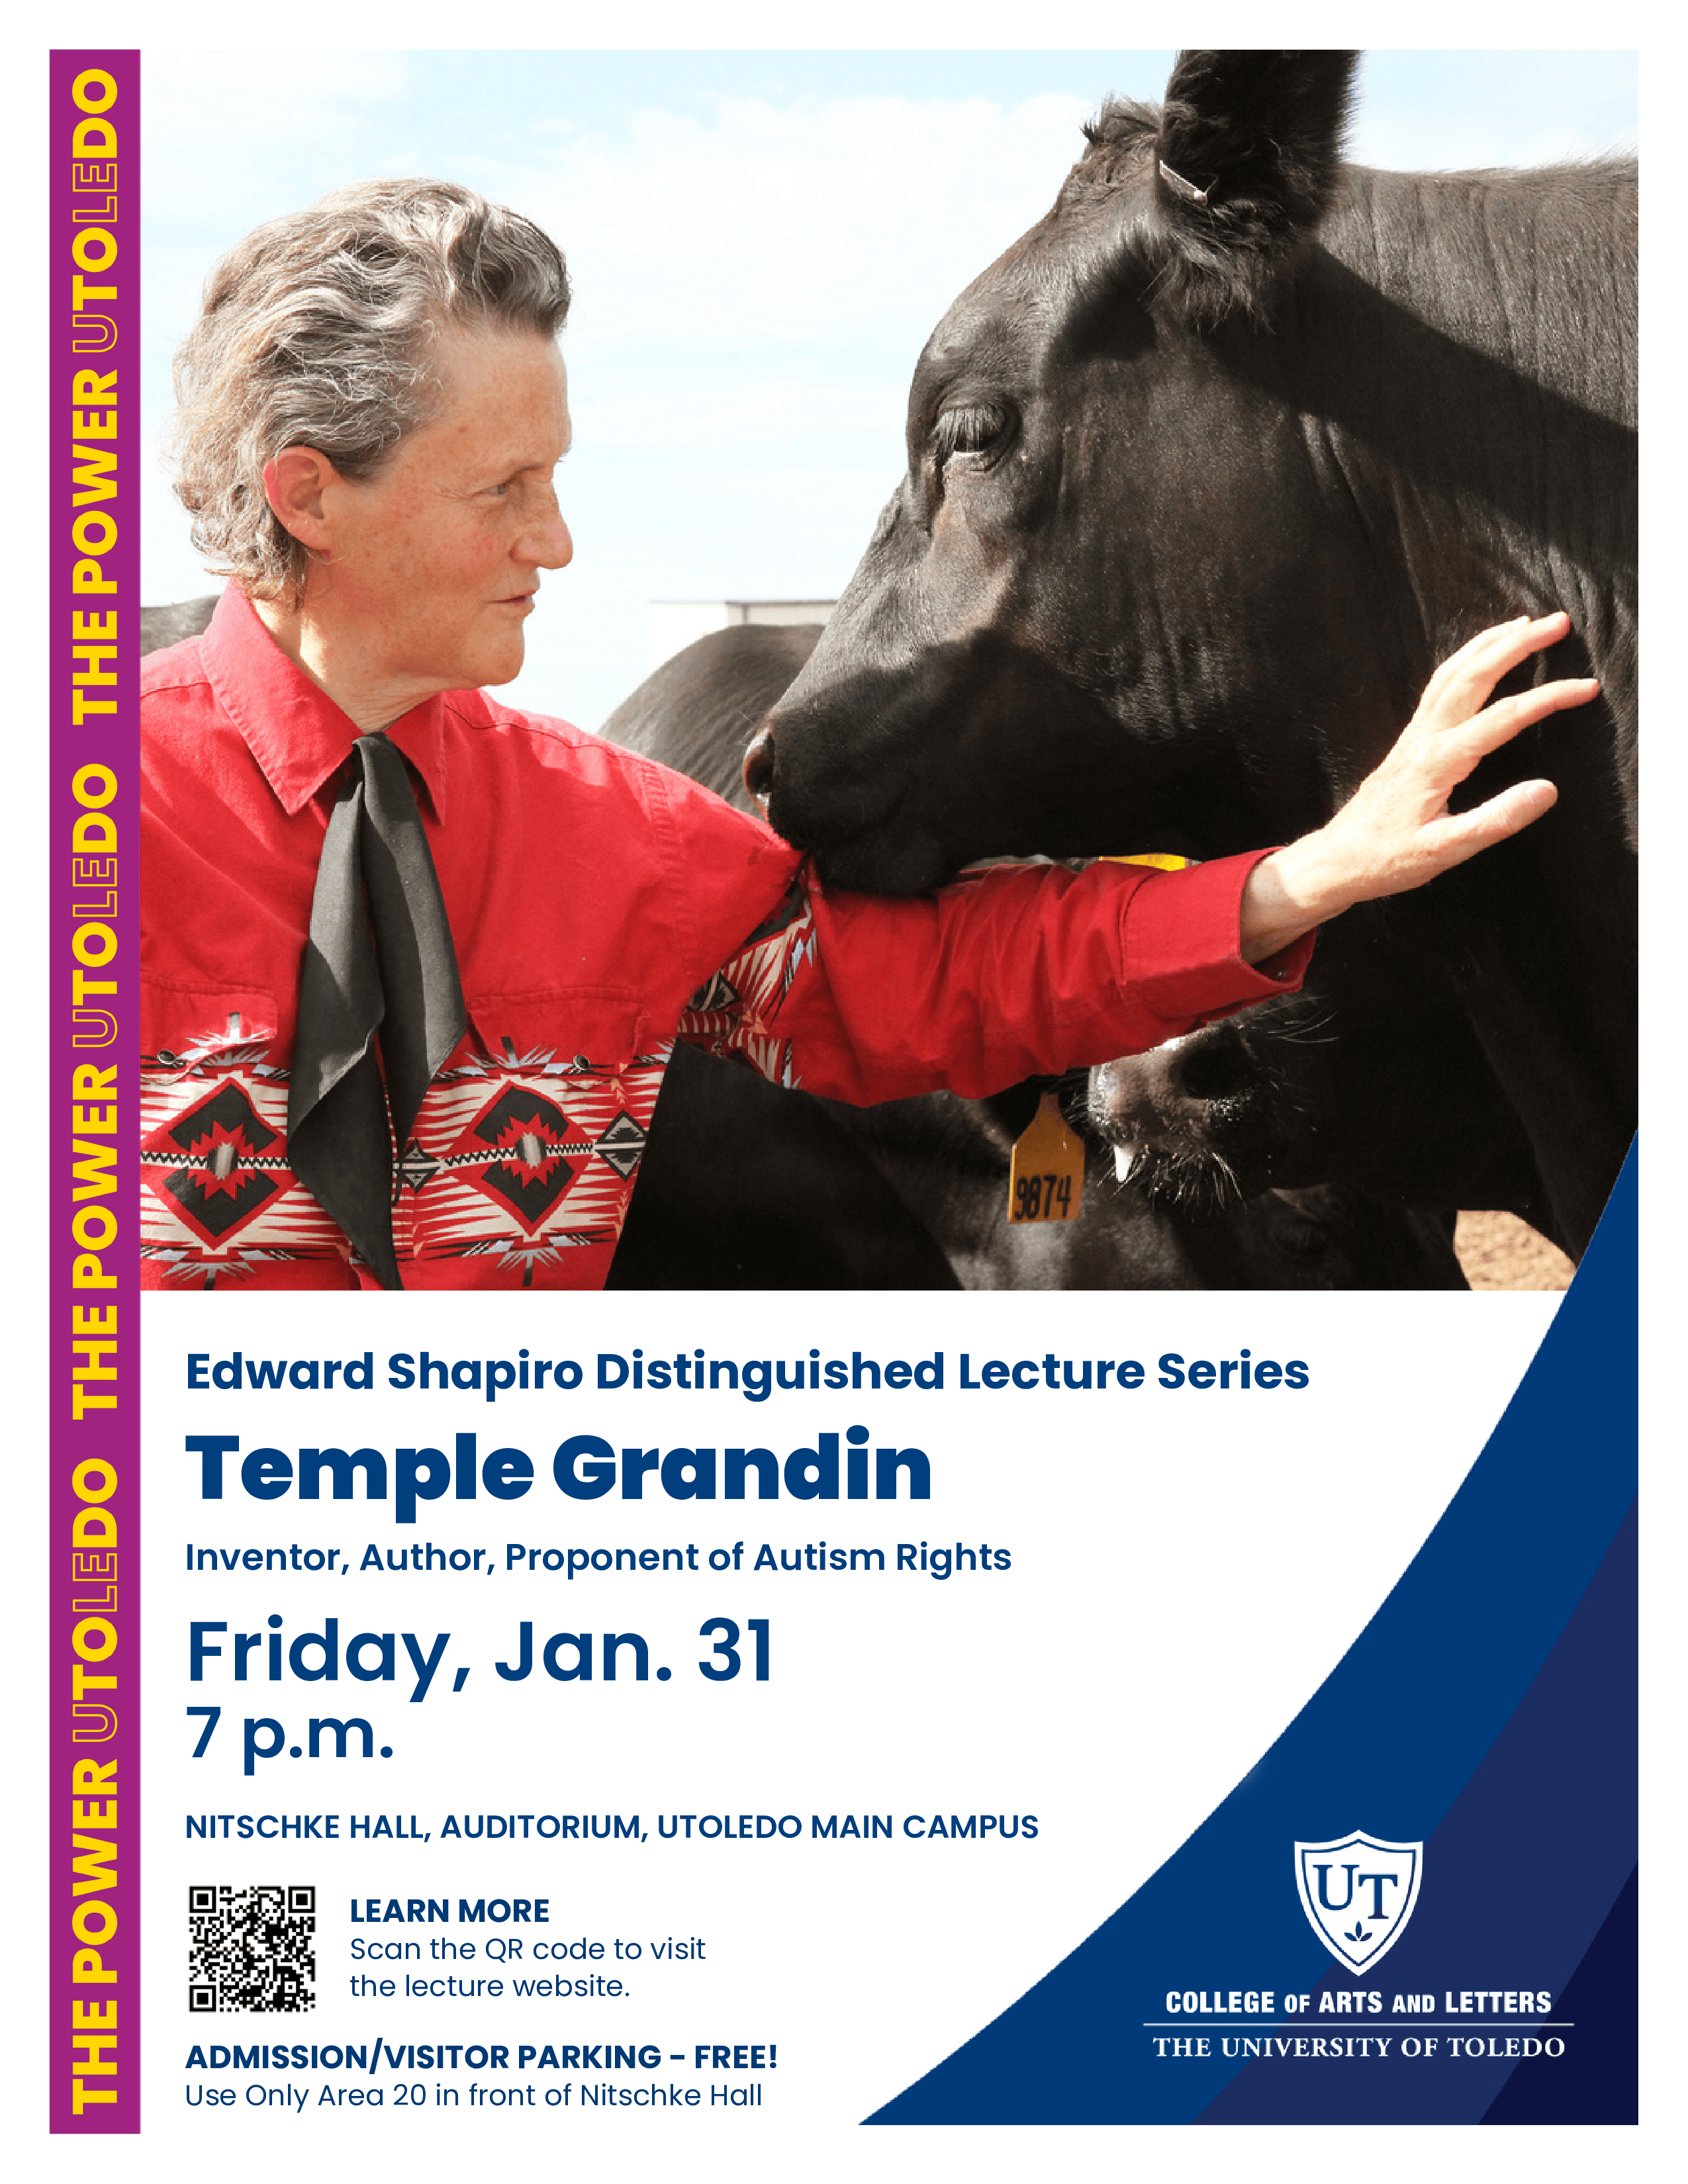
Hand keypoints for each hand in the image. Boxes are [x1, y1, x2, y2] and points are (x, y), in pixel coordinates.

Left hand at [1239, 612, 1598, 962]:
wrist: (1338, 860)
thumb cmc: (1387, 859)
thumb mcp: (1445, 851)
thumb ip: (1496, 820)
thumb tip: (1546, 790)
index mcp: (1439, 761)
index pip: (1505, 716)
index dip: (1549, 697)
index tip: (1586, 687)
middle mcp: (1424, 737)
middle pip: (1474, 674)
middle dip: (1519, 643)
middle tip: (1558, 622)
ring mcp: (1414, 735)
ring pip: (1452, 672)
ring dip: (1489, 643)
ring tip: (1524, 623)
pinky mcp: (1409, 741)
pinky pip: (1439, 686)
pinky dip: (1465, 661)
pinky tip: (1478, 657)